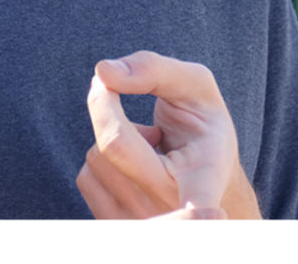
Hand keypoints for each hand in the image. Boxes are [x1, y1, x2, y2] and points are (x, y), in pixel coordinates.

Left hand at [75, 50, 260, 220]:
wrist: (208, 186)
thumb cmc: (202, 131)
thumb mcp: (197, 89)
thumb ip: (154, 70)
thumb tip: (103, 73)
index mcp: (205, 176)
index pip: (199, 200)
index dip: (198, 213)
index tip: (210, 216)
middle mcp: (175, 208)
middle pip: (115, 144)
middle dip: (107, 104)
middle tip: (115, 86)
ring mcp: (143, 223)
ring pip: (96, 157)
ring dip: (113, 135)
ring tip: (149, 144)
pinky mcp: (116, 226)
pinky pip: (87, 178)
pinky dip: (103, 158)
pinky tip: (134, 164)